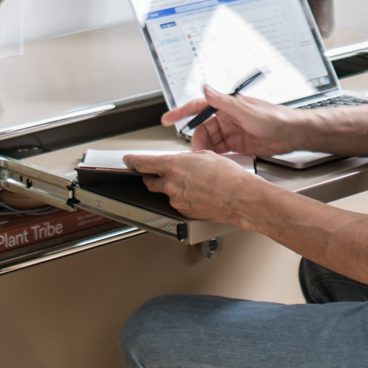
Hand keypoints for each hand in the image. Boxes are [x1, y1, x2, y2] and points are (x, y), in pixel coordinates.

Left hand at [123, 145, 265, 220]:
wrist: (239, 197)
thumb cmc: (227, 176)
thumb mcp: (205, 156)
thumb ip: (187, 158)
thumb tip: (182, 161)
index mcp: (173, 166)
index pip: (142, 163)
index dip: (132, 161)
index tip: (128, 160)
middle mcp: (171, 184)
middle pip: (150, 181)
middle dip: (152, 177)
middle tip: (161, 173)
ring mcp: (176, 200)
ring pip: (165, 193)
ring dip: (171, 188)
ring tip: (191, 183)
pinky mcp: (183, 212)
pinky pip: (177, 203)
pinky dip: (182, 198)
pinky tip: (197, 193)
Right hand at [162, 85, 299, 157]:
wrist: (292, 134)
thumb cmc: (274, 118)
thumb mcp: (246, 110)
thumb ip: (224, 102)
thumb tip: (206, 89)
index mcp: (227, 106)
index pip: (198, 107)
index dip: (181, 113)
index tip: (167, 119)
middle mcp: (228, 118)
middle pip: (203, 130)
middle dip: (197, 141)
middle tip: (197, 153)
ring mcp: (232, 132)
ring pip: (210, 142)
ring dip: (205, 150)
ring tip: (204, 160)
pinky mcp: (238, 145)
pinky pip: (220, 150)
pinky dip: (215, 156)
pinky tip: (214, 162)